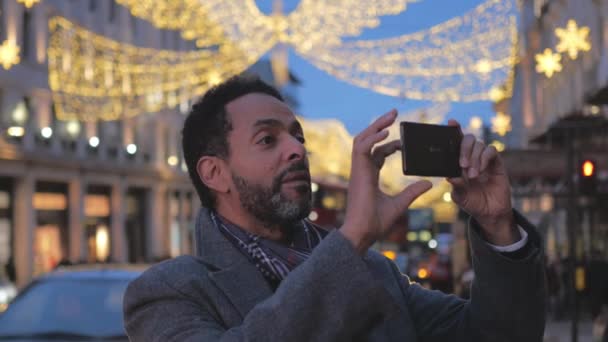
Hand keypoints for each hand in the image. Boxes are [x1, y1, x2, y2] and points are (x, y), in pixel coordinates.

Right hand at [340, 110, 432, 253]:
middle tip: (395, 113)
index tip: (403, 142)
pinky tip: (387, 132)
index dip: (388, 144)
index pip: (376, 153)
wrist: (363, 233)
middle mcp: (362, 170)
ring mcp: (358, 170)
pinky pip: (362, 147)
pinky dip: (373, 137)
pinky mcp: (358, 171)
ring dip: (376, 125)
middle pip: (367, 140)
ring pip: (362, 139)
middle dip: (380, 125)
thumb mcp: (400, 204)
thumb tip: (429, 183)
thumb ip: (412, 191)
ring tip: (391, 115)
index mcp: (369, 176)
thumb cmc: (376, 222)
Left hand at [447, 119, 517, 245]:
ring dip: (474, 158)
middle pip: (468, 139)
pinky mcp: (497, 163)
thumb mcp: (460, 196)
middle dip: (463, 149)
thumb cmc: (472, 202)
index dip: (454, 130)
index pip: (456, 141)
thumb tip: (450, 176)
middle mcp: (471, 157)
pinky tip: (481, 170)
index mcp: (458, 161)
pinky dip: (485, 158)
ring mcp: (484, 159)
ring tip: (472, 175)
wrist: (489, 213)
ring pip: (479, 145)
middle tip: (462, 164)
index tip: (451, 122)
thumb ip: (456, 186)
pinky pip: (491, 151)